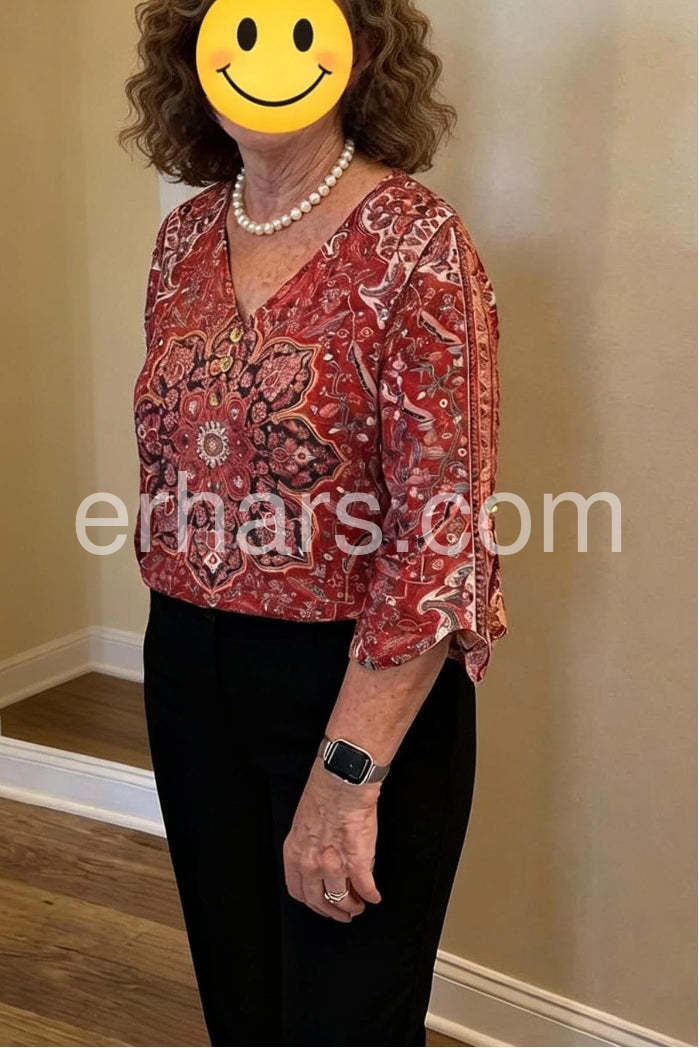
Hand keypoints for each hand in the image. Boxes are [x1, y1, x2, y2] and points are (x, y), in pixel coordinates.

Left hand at [283, 759, 381, 921]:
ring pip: (342, 899)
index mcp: (295, 853)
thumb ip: (309, 847)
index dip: (311, 903)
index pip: (298, 891)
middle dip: (332, 912)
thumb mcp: (304, 823)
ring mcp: (333, 866)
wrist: (342, 781)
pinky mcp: (357, 862)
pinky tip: (375, 897)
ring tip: (359, 906)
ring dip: (352, 907)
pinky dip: (371, 895)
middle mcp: (311, 864)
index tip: (321, 905)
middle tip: (342, 915)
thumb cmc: (324, 793)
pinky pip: (365, 888)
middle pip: (319, 901)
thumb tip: (321, 862)